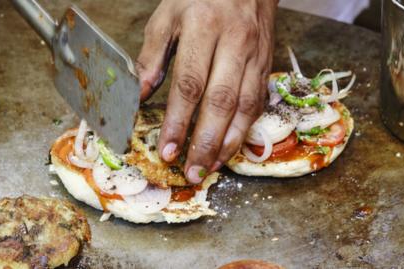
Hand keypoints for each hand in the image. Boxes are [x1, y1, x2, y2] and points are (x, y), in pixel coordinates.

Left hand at [136, 0, 276, 182]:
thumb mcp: (167, 16)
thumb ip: (152, 56)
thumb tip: (138, 95)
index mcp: (203, 27)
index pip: (190, 83)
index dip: (178, 121)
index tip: (168, 150)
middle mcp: (234, 43)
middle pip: (221, 102)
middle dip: (205, 142)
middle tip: (191, 172)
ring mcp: (254, 57)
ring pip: (244, 108)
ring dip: (227, 144)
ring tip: (210, 169)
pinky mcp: (265, 67)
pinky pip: (257, 104)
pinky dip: (243, 131)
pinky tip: (229, 149)